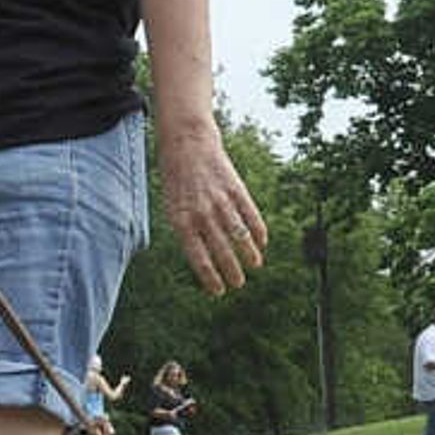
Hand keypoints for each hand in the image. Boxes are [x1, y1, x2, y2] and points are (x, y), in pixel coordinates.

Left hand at [157, 116, 269, 294]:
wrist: (186, 142)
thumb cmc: (176, 179)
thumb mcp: (171, 206)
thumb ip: (186, 230)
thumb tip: (202, 257)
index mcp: (182, 220)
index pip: (198, 257)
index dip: (210, 277)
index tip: (218, 291)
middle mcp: (202, 213)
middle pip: (221, 249)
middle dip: (232, 270)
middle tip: (239, 284)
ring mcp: (220, 200)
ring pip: (239, 234)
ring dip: (249, 253)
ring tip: (255, 266)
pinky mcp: (235, 188)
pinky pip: (250, 214)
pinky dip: (258, 230)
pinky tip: (263, 242)